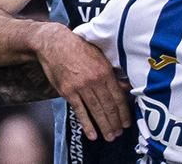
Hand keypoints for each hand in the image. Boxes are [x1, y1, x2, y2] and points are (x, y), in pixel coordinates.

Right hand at [34, 22, 131, 141]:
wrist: (54, 44)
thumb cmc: (78, 48)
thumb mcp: (99, 56)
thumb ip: (111, 73)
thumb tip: (125, 87)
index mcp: (105, 71)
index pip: (118, 96)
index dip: (123, 112)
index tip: (127, 123)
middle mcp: (94, 80)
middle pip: (108, 106)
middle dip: (115, 122)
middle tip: (119, 134)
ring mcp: (81, 87)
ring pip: (96, 110)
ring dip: (104, 126)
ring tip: (109, 137)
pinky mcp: (68, 92)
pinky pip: (79, 111)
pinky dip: (87, 124)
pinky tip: (92, 134)